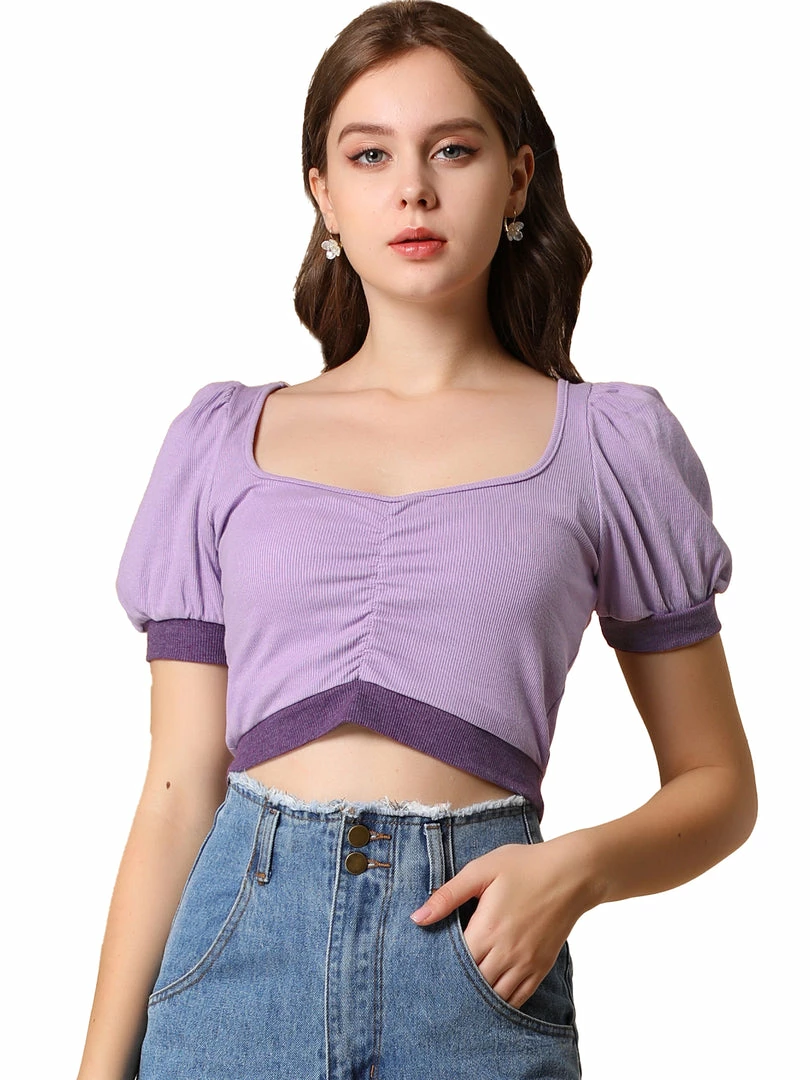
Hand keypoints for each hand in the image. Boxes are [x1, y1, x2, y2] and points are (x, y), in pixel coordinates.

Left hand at [409, 833, 597, 1009]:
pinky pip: (517, 999)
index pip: (454, 964)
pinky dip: (501, 1003)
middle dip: (455, 984)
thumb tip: (417, 918)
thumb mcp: (481, 870)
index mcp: (487, 929)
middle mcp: (506, 953)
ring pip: (494, 996)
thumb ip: (448, 895)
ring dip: (477, 997)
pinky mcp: (540, 968)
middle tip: (437, 984)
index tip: (426, 965)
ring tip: (460, 994)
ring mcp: (525, 964)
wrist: (572, 873)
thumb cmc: (524, 866)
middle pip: (472, 985)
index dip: (438, 967)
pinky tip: (488, 999)